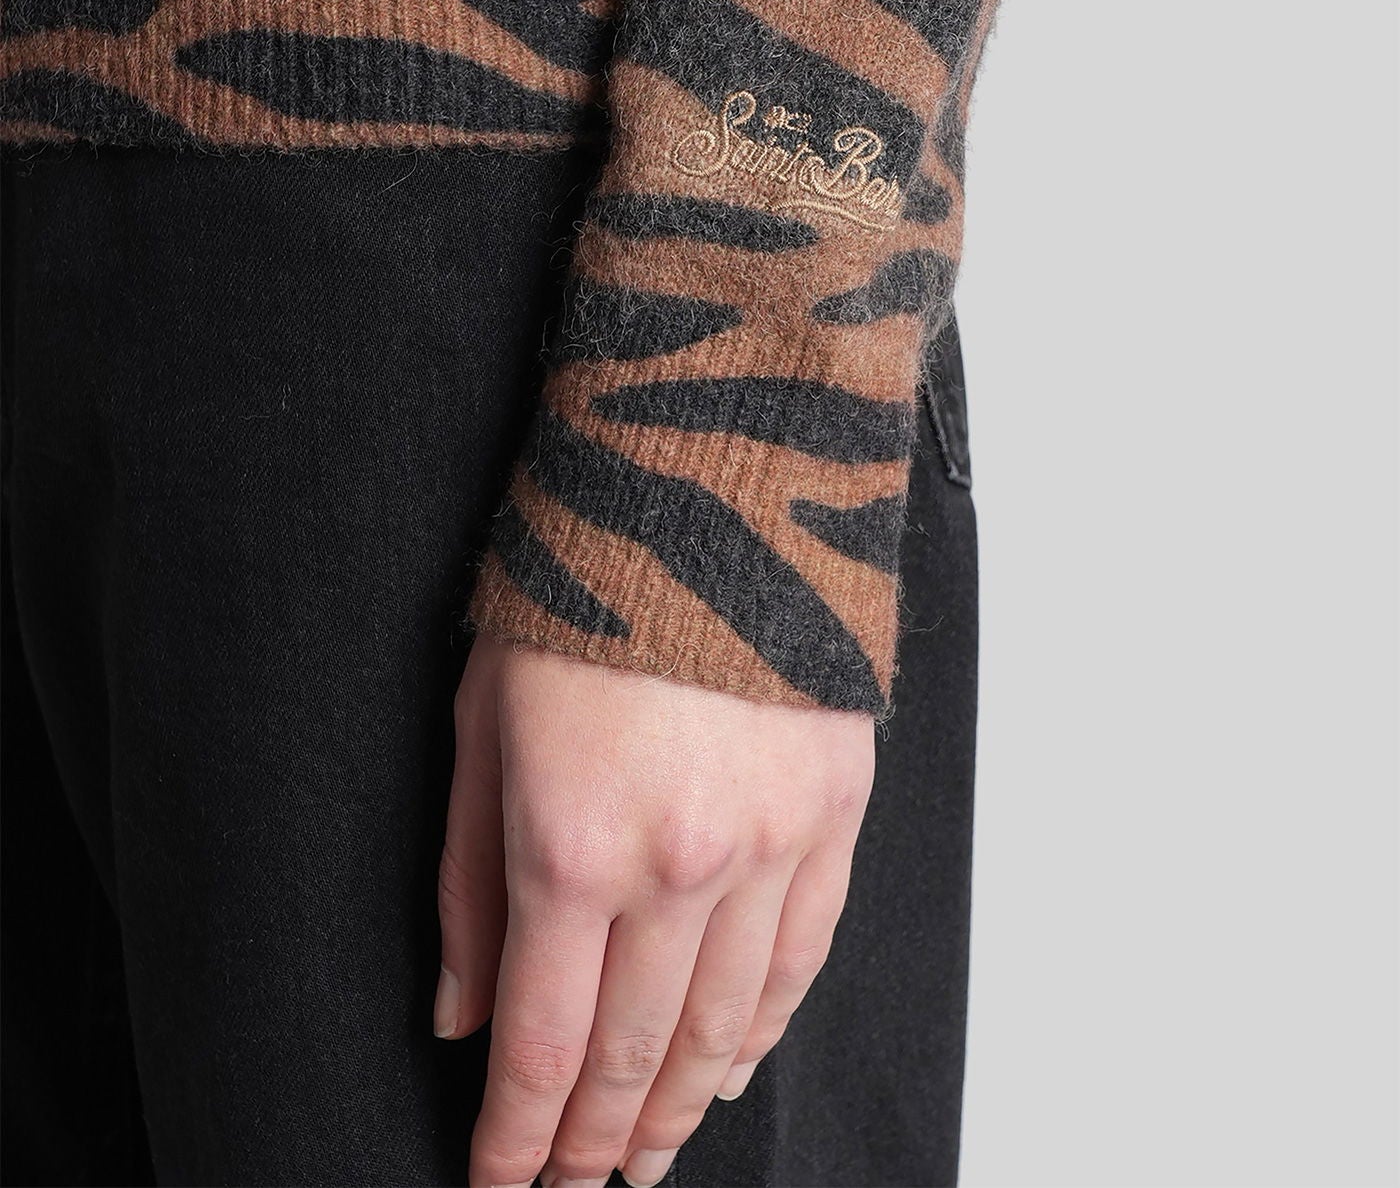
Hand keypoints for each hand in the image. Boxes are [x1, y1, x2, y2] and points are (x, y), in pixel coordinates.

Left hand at [435, 632, 874, 1187]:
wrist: (708, 479)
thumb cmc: (576, 589)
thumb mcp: (481, 726)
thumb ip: (468, 886)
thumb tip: (460, 1018)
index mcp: (573, 845)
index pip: (542, 1046)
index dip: (518, 1140)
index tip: (501, 1186)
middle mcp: (681, 865)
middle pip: (633, 1056)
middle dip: (595, 1143)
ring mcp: (771, 843)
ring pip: (724, 1027)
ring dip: (679, 1108)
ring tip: (648, 1156)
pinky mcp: (834, 809)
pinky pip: (803, 957)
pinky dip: (764, 1031)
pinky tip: (731, 1069)